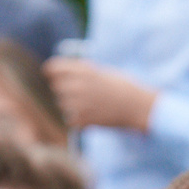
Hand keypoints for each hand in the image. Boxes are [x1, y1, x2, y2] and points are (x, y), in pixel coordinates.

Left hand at [42, 58, 157, 132]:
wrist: (137, 107)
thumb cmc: (123, 87)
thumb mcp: (102, 72)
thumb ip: (82, 71)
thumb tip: (63, 72)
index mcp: (83, 70)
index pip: (53, 68)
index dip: (51, 72)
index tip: (52, 76)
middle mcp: (78, 85)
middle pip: (56, 86)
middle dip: (64, 89)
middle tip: (80, 93)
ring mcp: (79, 103)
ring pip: (62, 103)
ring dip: (70, 105)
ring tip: (89, 105)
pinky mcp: (83, 120)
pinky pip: (69, 120)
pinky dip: (77, 120)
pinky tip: (89, 117)